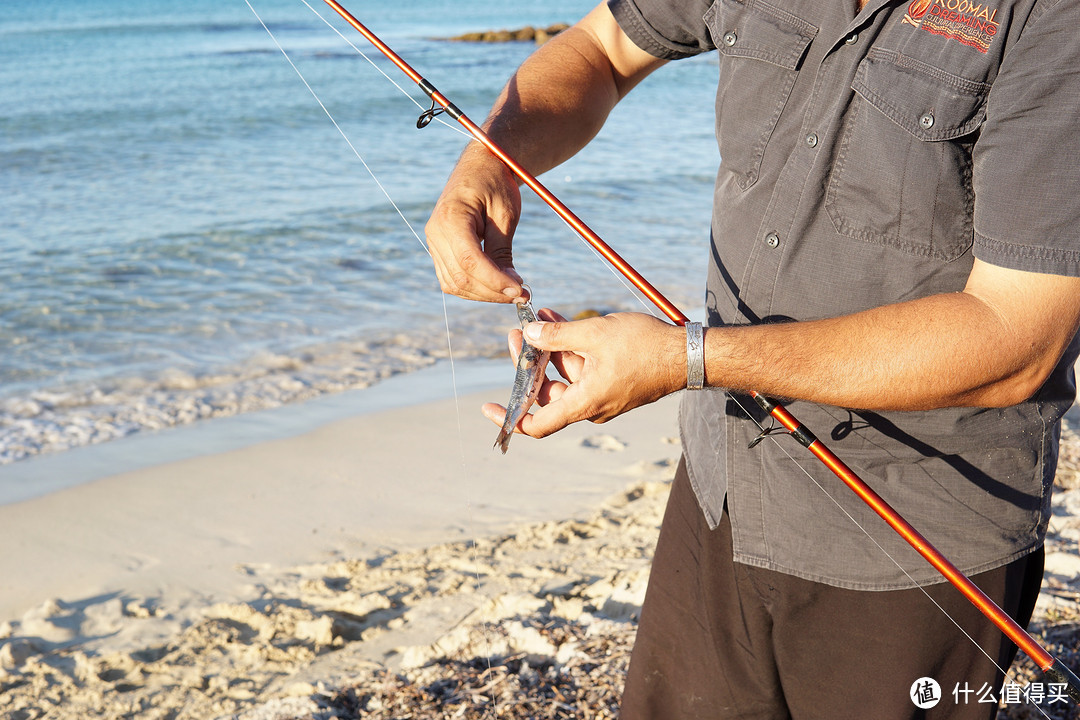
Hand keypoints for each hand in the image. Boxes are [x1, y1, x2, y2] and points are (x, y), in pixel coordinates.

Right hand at [424, 149, 526, 302]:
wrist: (479, 167)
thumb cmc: (494, 183)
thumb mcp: (505, 213)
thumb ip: (502, 250)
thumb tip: (510, 285)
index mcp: (451, 217)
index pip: (470, 261)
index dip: (495, 281)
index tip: (520, 290)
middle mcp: (436, 232)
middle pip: (461, 278)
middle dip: (493, 292)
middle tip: (523, 295)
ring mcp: (433, 243)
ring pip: (455, 285)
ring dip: (485, 295)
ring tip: (512, 293)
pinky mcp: (438, 251)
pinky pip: (452, 280)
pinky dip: (474, 289)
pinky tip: (496, 287)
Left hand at [482, 310, 686, 438]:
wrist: (688, 354)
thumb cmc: (646, 346)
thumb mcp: (595, 333)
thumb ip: (557, 335)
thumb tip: (527, 335)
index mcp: (585, 402)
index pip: (537, 424)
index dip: (509, 418)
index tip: (488, 408)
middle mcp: (591, 405)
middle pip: (547, 392)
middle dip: (528, 363)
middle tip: (515, 334)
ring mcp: (602, 395)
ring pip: (564, 376)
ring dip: (549, 349)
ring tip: (536, 318)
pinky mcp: (611, 382)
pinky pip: (581, 369)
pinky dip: (568, 349)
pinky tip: (557, 321)